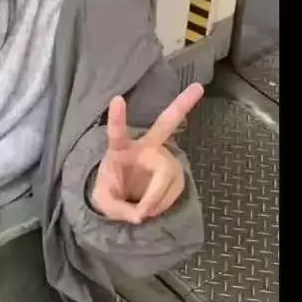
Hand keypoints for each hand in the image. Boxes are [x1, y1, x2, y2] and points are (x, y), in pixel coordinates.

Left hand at [91, 83, 203, 224]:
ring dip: (156, 199)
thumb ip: (116, 209)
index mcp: (120, 149)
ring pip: (168, 174)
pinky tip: (154, 207)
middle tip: (198, 87)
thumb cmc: (111, 190)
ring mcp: (163, 157)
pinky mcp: (174, 170)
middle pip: (165, 124)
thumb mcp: (103, 201)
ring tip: (143, 211)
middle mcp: (145, 147)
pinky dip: (163, 203)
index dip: (117, 118)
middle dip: (182, 105)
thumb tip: (139, 215)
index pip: (117, 132)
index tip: (116, 98)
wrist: (122, 196)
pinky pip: (175, 189)